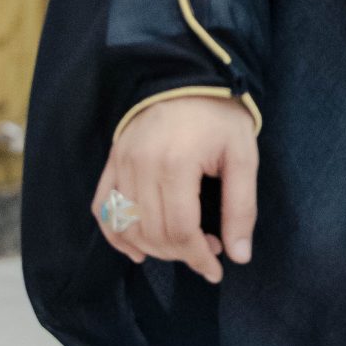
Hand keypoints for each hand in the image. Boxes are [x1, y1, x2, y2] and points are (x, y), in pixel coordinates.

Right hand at [89, 94, 258, 284]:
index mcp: (176, 163)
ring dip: (154, 248)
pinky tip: (138, 248)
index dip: (198, 258)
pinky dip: (116, 234)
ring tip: (183, 245)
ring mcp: (121, 162)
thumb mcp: (243, 156)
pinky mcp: (112, 160)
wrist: (189, 76)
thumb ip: (241, 207)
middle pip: (153, 233)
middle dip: (182, 254)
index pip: (180, 231)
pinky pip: (102, 208)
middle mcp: (141, 164)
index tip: (216, 270)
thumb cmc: (221, 116)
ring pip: (126, 226)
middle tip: (208, 250)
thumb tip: (239, 256)